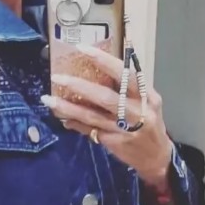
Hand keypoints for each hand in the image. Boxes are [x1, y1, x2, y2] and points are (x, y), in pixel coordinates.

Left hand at [41, 44, 172, 186]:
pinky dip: (73, 122)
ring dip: (67, 107)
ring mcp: (123, 129)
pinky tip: (60, 116)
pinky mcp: (112, 142)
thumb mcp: (148, 99)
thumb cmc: (149, 120)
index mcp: (146, 95)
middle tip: (57, 77)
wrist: (156, 156)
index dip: (104, 60)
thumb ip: (129, 84)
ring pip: (91, 116)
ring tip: (48, 99)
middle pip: (105, 97)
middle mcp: (136, 112)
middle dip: (79, 86)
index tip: (83, 49)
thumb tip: (100, 62)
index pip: (125, 74)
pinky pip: (88, 130)